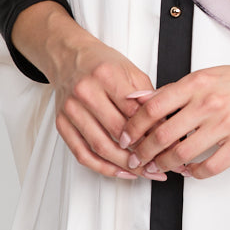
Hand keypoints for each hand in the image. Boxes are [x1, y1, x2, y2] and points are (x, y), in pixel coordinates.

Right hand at [11, 1, 153, 179]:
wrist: (70, 58)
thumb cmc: (103, 65)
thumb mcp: (132, 72)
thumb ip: (148, 97)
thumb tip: (166, 125)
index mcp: (106, 75)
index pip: (134, 112)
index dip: (153, 132)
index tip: (168, 145)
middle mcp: (85, 92)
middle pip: (117, 132)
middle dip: (141, 152)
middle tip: (159, 163)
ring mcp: (71, 109)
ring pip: (100, 147)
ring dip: (124, 165)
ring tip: (144, 171)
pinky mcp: (62, 124)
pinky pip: (82, 154)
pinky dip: (103, 168)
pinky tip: (120, 171)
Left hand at [121, 56, 229, 180]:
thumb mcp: (212, 75)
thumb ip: (178, 89)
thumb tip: (142, 99)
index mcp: (199, 82)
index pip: (153, 107)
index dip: (132, 126)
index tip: (124, 137)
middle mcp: (210, 102)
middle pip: (161, 134)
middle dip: (142, 152)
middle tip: (135, 160)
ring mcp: (227, 124)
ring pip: (181, 153)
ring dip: (164, 165)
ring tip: (158, 168)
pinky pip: (209, 167)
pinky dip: (194, 173)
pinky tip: (190, 170)